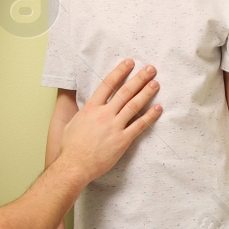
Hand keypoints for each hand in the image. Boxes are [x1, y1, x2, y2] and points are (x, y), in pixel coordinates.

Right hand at [58, 59, 160, 182]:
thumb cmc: (70, 147)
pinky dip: (149, 116)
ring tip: (156, 83)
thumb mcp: (71, 123)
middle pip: (125, 92)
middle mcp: (104, 114)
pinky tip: (158, 108)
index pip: (107, 84)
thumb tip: (86, 107)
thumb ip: (82, 113)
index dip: (120, 72)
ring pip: (133, 105)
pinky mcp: (122, 140)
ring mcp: (114, 127)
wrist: (74, 165)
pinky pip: (139, 126)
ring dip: (146, 93)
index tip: (129, 63)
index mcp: (91, 108)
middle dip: (139, 79)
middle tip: (150, 69)